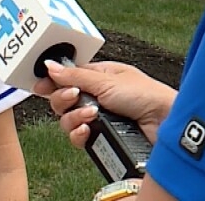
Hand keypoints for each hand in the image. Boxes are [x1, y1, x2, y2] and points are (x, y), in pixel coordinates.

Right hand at [33, 60, 176, 148]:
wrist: (165, 122)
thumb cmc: (146, 95)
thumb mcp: (107, 81)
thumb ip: (75, 76)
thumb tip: (50, 66)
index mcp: (99, 77)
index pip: (67, 77)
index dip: (53, 81)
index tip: (40, 84)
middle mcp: (96, 97)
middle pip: (62, 100)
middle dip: (64, 99)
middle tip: (74, 96)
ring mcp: (98, 119)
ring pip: (67, 120)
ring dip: (75, 116)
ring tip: (91, 113)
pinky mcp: (100, 138)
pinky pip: (77, 138)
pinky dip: (78, 134)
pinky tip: (88, 130)